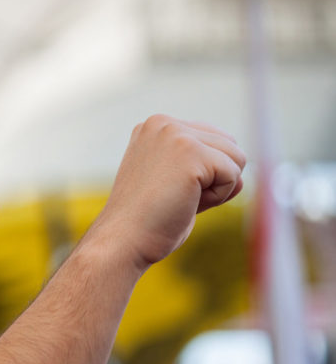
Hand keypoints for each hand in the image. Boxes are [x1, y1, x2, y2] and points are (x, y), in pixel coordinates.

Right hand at [95, 114, 245, 271]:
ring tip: (180, 200)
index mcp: (155, 127)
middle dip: (214, 179)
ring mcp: (175, 134)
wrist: (123, 240)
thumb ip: (200, 166)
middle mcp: (163, 123)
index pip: (212, 140)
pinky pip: (234, 175)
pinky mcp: (190, 152)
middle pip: (229, 145)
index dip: (203, 175)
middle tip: (176, 198)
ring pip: (236, 158)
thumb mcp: (171, 181)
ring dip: (217, 189)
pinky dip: (218, 198)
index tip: (167, 191)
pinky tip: (186, 203)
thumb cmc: (147, 220)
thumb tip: (240, 172)